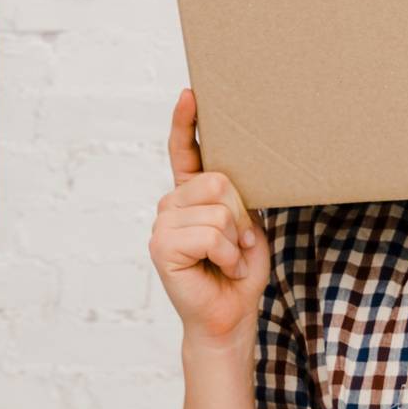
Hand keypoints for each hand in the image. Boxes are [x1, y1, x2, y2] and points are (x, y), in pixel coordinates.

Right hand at [150, 89, 267, 355]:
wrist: (229, 315)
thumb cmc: (238, 271)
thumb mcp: (246, 226)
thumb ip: (235, 198)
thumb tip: (228, 180)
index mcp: (191, 194)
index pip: (184, 150)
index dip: (186, 122)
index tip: (191, 93)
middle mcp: (171, 204)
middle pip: (217, 181)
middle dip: (240, 216)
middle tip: (239, 244)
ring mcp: (162, 224)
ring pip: (217, 210)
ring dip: (235, 241)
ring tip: (229, 260)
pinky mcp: (161, 246)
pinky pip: (209, 234)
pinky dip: (225, 255)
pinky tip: (220, 268)